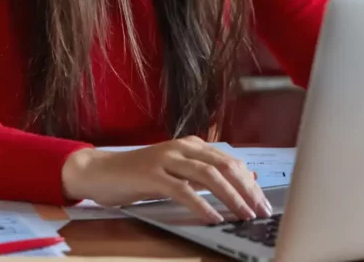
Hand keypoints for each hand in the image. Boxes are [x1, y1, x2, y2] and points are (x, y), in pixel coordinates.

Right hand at [61, 136, 273, 223]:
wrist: (100, 172)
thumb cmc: (138, 176)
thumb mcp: (175, 172)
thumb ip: (201, 176)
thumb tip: (238, 187)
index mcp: (191, 145)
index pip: (229, 162)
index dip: (249, 182)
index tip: (264, 203)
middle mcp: (181, 148)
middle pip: (224, 167)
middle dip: (247, 190)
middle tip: (261, 212)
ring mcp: (166, 160)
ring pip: (208, 176)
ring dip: (231, 197)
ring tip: (244, 215)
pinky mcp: (152, 175)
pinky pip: (183, 190)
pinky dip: (201, 205)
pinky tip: (213, 218)